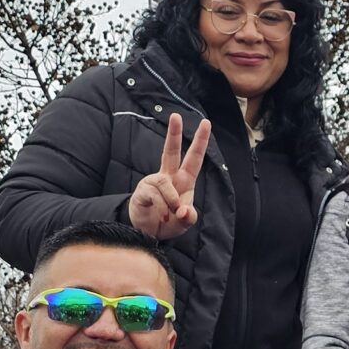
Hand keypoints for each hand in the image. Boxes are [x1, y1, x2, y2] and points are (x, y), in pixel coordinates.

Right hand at [126, 113, 210, 239]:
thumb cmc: (168, 222)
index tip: (205, 123)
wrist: (148, 233)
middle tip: (175, 115)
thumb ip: (188, 218)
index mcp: (184, 181)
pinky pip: (153, 195)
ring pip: (164, 183)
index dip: (200, 141)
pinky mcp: (142, 191)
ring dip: (170, 200)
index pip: (194, 158)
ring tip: (171, 215)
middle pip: (170, 151)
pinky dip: (160, 207)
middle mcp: (168, 177)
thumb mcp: (183, 224)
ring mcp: (154, 182)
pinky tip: (160, 215)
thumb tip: (184, 211)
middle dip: (173, 133)